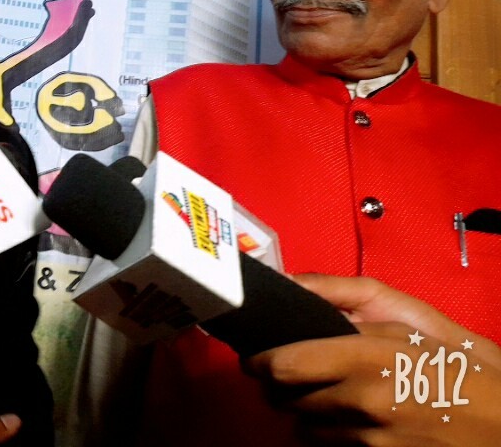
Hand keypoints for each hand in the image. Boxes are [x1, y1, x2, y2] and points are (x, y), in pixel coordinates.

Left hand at [245, 275, 500, 445]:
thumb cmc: (459, 362)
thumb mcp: (408, 317)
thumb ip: (342, 296)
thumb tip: (289, 282)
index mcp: (366, 356)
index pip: (283, 365)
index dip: (260, 361)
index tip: (254, 356)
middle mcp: (362, 401)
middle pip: (284, 400)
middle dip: (277, 387)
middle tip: (285, 374)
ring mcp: (370, 440)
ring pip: (303, 429)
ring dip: (303, 413)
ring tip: (321, 396)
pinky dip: (330, 436)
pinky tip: (349, 421)